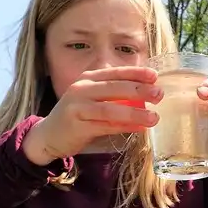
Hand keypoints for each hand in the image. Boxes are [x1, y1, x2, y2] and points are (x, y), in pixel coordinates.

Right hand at [22, 66, 162, 164]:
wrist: (48, 135)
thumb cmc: (77, 116)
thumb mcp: (91, 98)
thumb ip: (111, 94)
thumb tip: (145, 92)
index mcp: (86, 79)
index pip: (114, 72)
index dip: (135, 73)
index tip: (154, 76)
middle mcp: (80, 89)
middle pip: (115, 88)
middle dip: (139, 90)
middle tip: (159, 94)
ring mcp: (77, 108)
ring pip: (111, 109)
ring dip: (135, 112)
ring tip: (154, 117)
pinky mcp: (77, 126)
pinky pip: (106, 126)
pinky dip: (125, 127)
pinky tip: (140, 128)